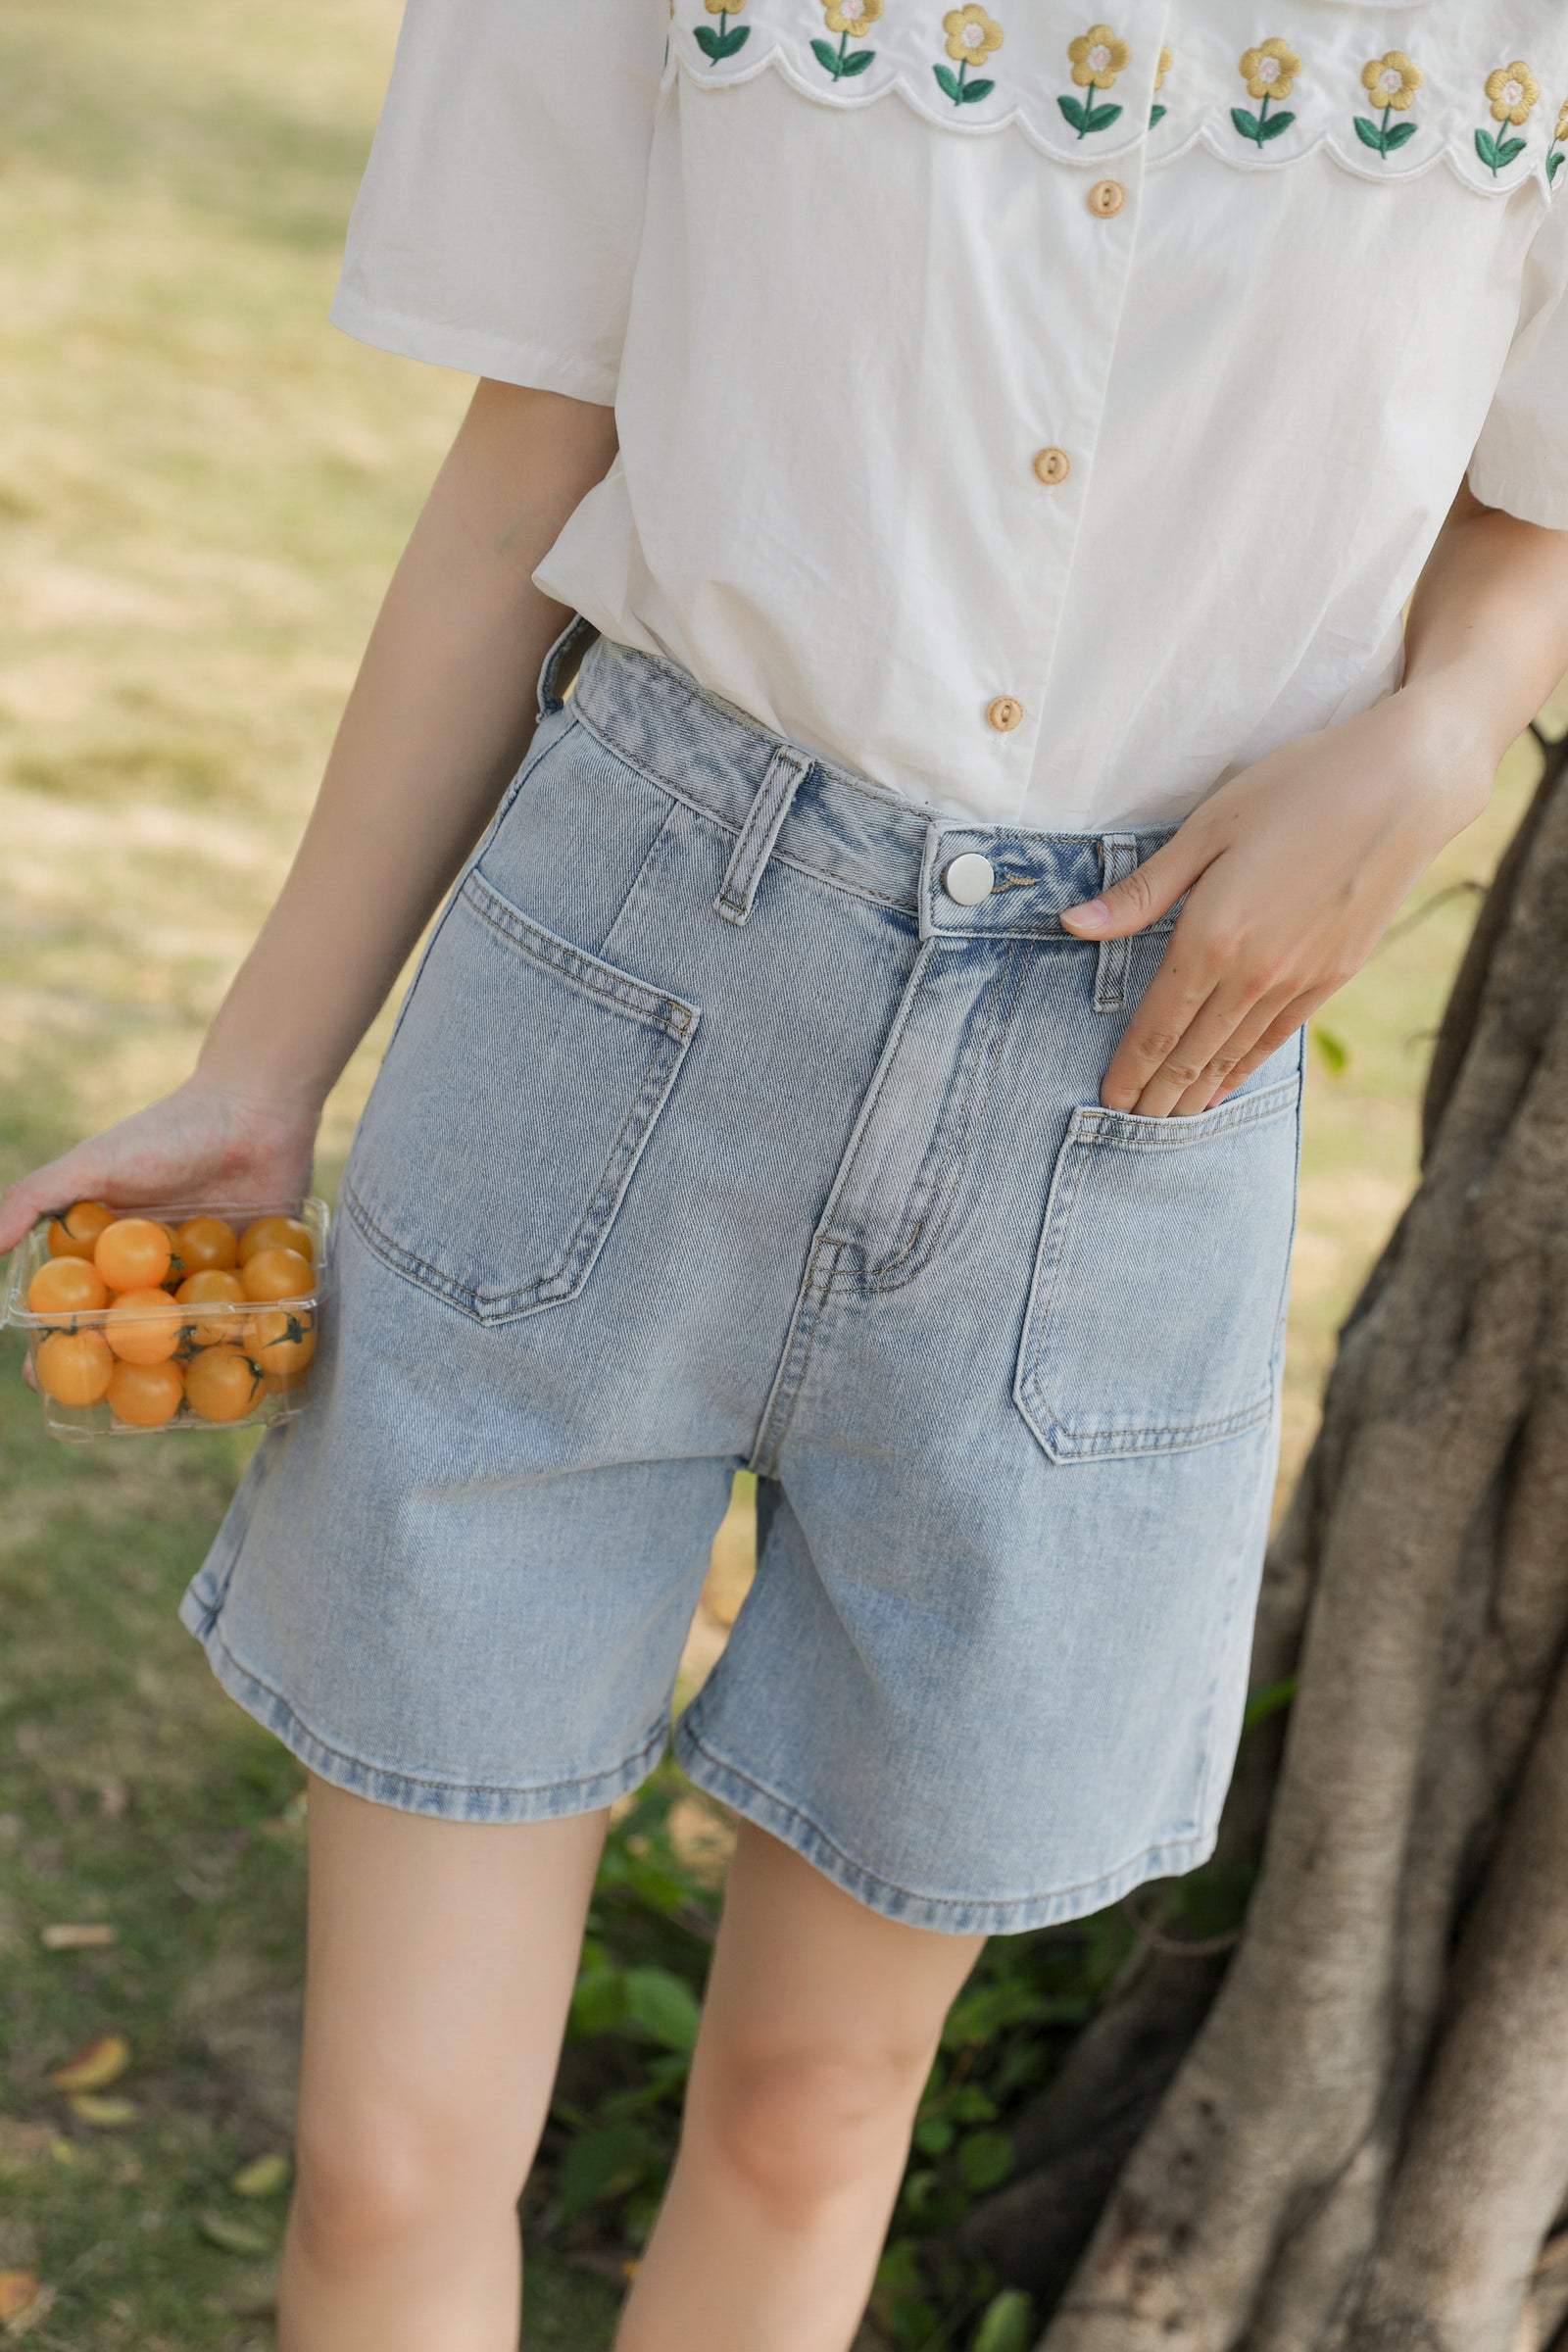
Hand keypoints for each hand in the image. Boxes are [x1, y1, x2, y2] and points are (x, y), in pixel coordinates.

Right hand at [1, 1078, 318, 1389]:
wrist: (253, 1107)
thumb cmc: (167, 1133)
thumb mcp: (94, 1165)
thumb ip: (36, 1199)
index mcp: (116, 1249)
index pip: (77, 1306)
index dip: (58, 1342)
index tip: (40, 1379)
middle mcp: (160, 1269)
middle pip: (134, 1334)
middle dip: (122, 1374)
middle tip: (112, 1413)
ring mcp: (211, 1275)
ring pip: (192, 1336)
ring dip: (185, 1372)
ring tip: (179, 1413)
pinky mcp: (261, 1273)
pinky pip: (255, 1318)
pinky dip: (249, 1346)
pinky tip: (247, 1386)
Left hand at [1059, 683, 1493, 1116]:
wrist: (1406, 785)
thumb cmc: (1298, 787)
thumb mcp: (1207, 828)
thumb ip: (1143, 891)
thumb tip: (1074, 924)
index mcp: (1211, 936)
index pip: (1158, 1024)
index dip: (1130, 1067)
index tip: (1108, 1097)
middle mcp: (1253, 973)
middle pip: (1193, 1052)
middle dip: (1157, 1094)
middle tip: (1128, 1124)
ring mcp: (1299, 979)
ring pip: (1235, 1054)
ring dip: (1198, 1091)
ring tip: (1170, 1120)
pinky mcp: (1335, 975)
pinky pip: (1277, 1037)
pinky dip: (1245, 1068)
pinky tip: (1227, 1086)